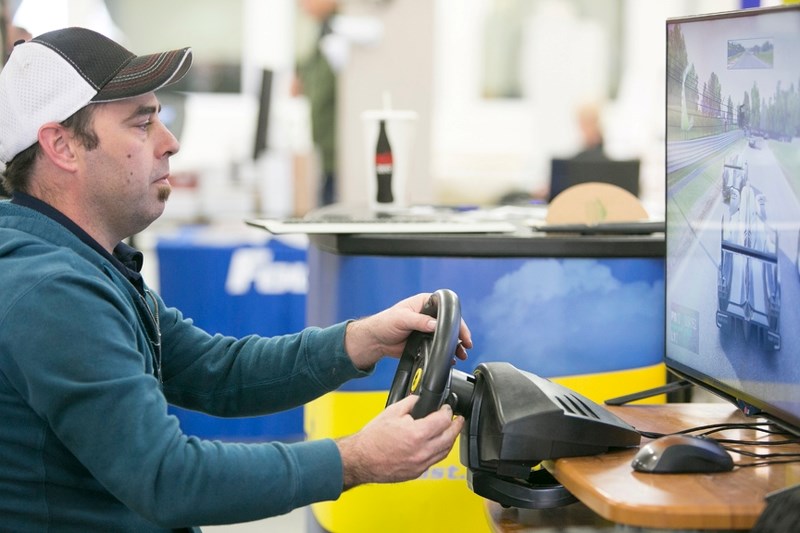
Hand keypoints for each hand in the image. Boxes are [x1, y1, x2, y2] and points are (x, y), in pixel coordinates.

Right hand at [336, 395, 463, 488]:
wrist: (361, 459)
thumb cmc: (372, 439)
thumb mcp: (392, 411)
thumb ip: (410, 402)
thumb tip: (420, 398)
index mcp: (417, 434)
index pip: (443, 421)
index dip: (448, 412)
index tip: (446, 409)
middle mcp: (422, 451)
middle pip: (450, 437)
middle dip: (456, 426)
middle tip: (458, 419)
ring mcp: (420, 464)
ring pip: (445, 452)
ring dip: (450, 440)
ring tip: (450, 431)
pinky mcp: (417, 472)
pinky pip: (434, 461)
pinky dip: (439, 451)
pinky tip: (437, 445)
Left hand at [344, 293, 471, 369]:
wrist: (376, 341)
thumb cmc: (385, 323)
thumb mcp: (402, 318)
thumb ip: (419, 321)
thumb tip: (434, 324)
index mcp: (424, 303)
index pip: (445, 308)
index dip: (455, 318)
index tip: (461, 330)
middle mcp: (429, 315)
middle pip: (450, 323)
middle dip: (459, 334)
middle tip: (466, 344)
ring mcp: (428, 329)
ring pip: (447, 336)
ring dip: (455, 345)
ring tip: (461, 354)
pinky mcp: (426, 341)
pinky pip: (439, 347)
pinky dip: (446, 352)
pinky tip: (451, 359)